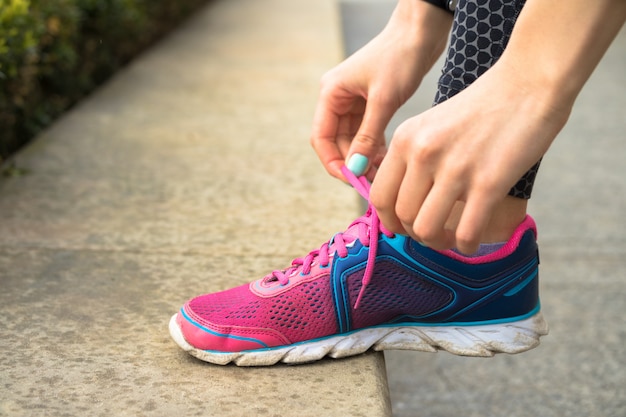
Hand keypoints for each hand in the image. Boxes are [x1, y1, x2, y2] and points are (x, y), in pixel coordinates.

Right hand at [310, 0, 451, 180]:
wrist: (422, 31)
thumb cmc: (400, 57)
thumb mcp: (383, 100)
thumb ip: (367, 136)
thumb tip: (355, 168)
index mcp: (331, 93)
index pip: (321, 138)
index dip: (333, 162)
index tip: (351, 180)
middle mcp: (337, 99)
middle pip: (337, 142)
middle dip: (352, 163)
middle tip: (371, 184)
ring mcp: (353, 102)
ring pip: (352, 141)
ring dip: (364, 159)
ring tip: (382, 175)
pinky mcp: (370, 104)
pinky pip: (366, 133)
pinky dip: (373, 148)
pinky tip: (386, 161)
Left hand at [370, 60, 570, 253]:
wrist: (529, 82)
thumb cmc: (484, 107)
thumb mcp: (432, 125)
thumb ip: (414, 159)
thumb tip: (405, 203)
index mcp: (405, 139)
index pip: (379, 196)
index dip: (389, 221)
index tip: (404, 227)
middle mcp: (423, 154)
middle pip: (402, 217)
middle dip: (415, 234)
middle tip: (434, 233)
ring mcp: (454, 169)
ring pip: (426, 230)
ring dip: (438, 243)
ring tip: (451, 237)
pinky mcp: (488, 182)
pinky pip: (466, 233)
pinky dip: (466, 245)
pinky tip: (472, 241)